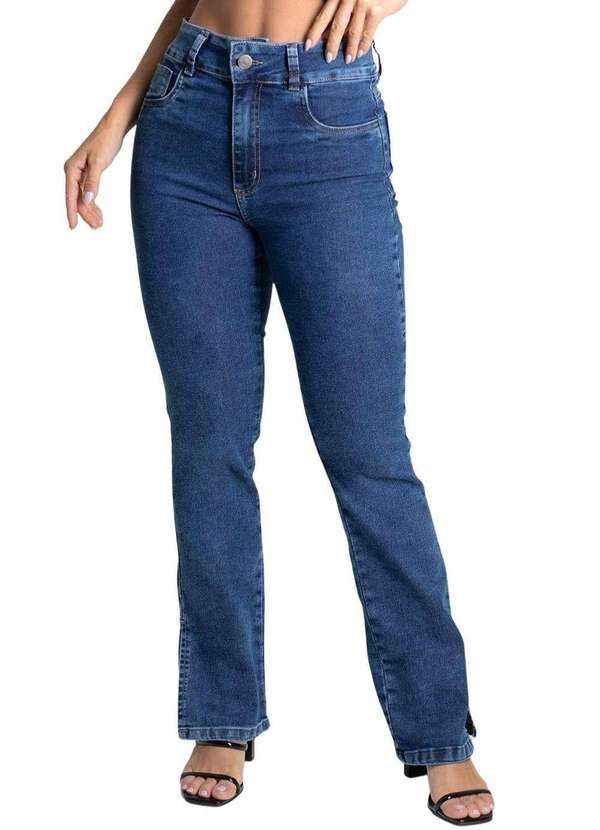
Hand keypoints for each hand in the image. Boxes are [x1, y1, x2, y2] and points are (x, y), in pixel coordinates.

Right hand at [64, 115, 124, 229]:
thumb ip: (93, 182)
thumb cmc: (105, 141)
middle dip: (86, 214)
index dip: (72, 212)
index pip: (70, 195)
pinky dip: (93, 203)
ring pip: (83, 197)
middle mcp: (73, 172)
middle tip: (97, 227)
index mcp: (71, 169)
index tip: (73, 227)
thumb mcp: (99, 163)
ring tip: (99, 224)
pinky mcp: (88, 173)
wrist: (113, 127)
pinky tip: (99, 213)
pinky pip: (88, 192)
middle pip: (77, 198)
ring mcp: (80, 173)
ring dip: (90, 211)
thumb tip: (86, 201)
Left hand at [305, 0, 408, 63]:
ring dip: (350, 48)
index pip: (324, 15)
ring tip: (347, 60)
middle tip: (328, 59)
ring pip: (353, 31)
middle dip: (331, 44)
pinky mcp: (376, 10)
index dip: (315, 31)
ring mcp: (362, 2)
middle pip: (337, 25)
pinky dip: (364, 44)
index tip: (307, 46)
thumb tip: (329, 32)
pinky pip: (368, 32)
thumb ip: (342, 10)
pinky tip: (361, 53)